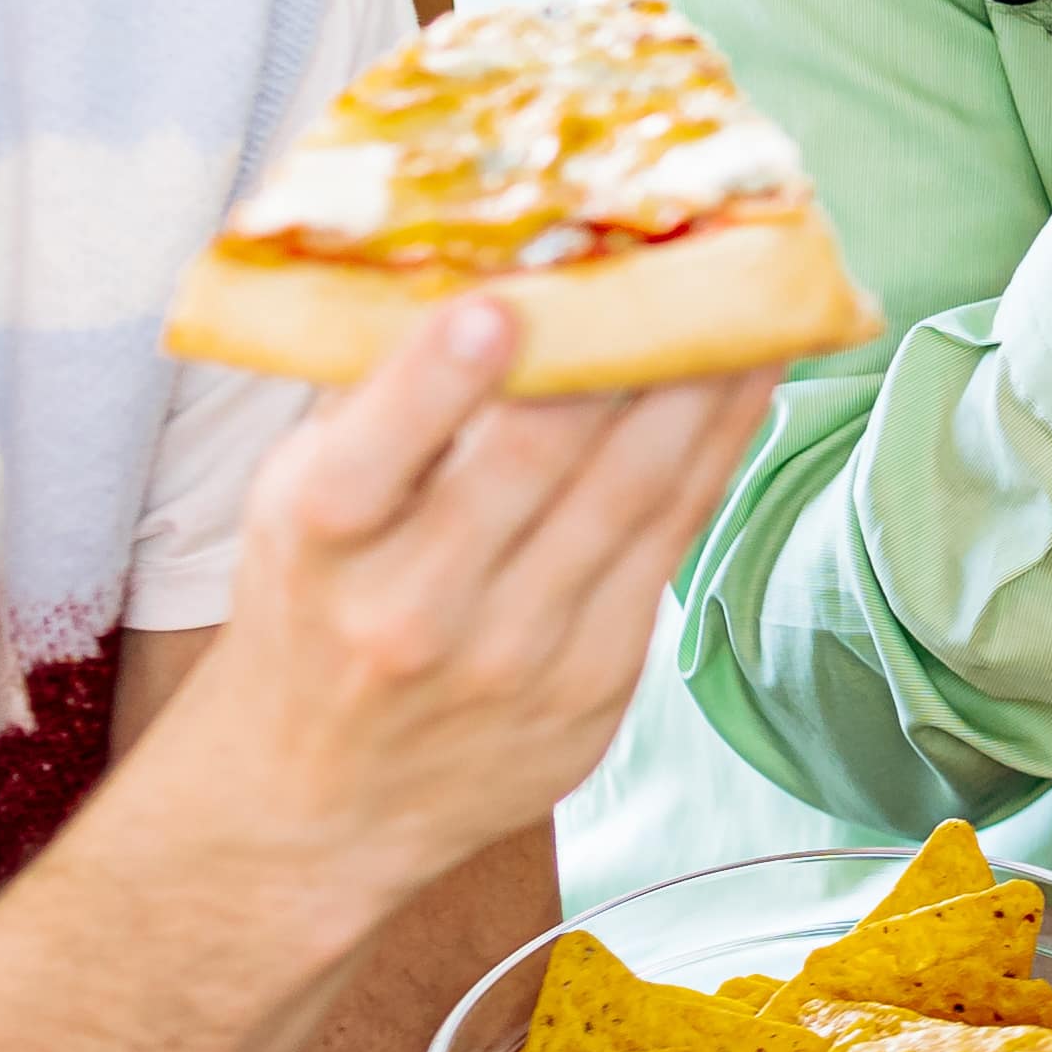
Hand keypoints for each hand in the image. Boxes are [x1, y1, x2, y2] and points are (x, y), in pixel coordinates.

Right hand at [140, 312, 776, 914]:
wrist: (314, 806)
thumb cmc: (309, 608)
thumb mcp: (292, 499)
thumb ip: (370, 388)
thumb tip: (470, 244)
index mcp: (318, 542)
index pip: (373, 457)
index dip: (437, 383)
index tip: (498, 307)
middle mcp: (411, 609)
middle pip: (537, 465)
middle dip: (623, 353)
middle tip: (692, 251)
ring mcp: (513, 659)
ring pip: (630, 499)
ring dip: (704, 391)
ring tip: (759, 297)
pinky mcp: (593, 691)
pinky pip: (669, 550)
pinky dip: (715, 457)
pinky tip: (751, 384)